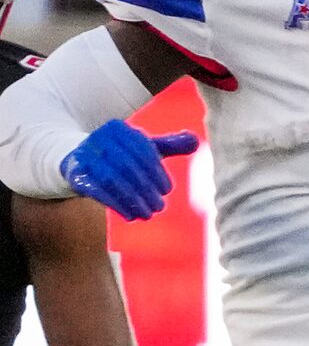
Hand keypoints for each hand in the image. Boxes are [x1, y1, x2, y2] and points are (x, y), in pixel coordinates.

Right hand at [61, 121, 196, 220]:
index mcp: (118, 129)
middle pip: (127, 166)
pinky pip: (96, 190)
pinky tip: (130, 216)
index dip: (156, 172)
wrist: (79, 160)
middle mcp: (99, 138)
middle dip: (146, 189)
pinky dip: (116, 204)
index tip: (167, 190)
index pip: (141, 150)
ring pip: (112, 179)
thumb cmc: (121, 154)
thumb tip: (195, 140)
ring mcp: (84, 156)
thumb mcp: (143, 148)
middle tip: (160, 206)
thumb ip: (170, 144)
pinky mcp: (76, 174)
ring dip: (133, 199)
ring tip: (148, 214)